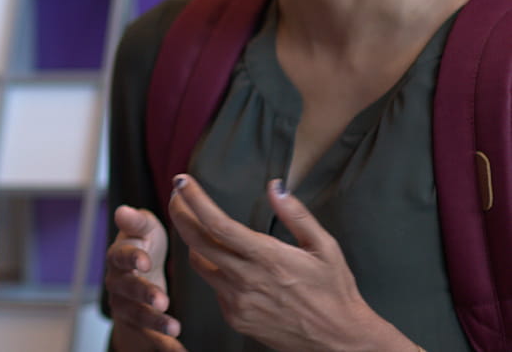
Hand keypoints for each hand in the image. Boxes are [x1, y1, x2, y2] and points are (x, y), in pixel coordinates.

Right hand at [104, 205, 185, 350]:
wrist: (139, 273)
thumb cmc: (144, 246)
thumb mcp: (144, 228)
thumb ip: (136, 221)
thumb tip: (124, 210)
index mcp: (119, 256)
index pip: (121, 255)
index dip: (131, 258)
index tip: (144, 261)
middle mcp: (118, 282)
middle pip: (127, 288)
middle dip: (143, 293)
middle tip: (161, 299)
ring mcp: (125, 305)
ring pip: (136, 315)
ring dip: (154, 322)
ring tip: (174, 327)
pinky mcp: (137, 325)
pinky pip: (149, 338)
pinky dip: (163, 345)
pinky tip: (179, 350)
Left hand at [167, 175, 414, 351]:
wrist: (339, 340)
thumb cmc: (335, 290)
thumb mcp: (325, 247)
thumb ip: (296, 214)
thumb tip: (275, 186)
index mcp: (268, 258)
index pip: (218, 224)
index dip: (195, 201)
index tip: (181, 181)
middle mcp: (247, 280)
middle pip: (195, 241)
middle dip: (180, 214)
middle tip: (178, 196)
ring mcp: (238, 302)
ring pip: (200, 264)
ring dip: (197, 243)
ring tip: (205, 229)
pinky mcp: (235, 318)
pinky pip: (214, 287)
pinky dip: (217, 271)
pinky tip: (234, 267)